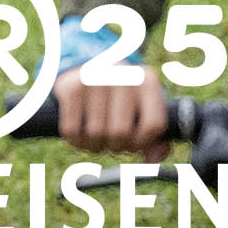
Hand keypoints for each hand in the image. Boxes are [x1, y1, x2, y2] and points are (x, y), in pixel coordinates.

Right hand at [50, 17, 169, 159]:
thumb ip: (156, 137)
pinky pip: (72, 129)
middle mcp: (122, 75)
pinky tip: (79, 136)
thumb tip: (153, 158)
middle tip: (111, 143)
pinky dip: (75, 140)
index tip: (133, 143)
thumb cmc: (121, 99)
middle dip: (115, 146)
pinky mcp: (71, 87)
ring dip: (94, 146)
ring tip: (96, 140)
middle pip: (121, 132)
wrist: (86, 68)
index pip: (153, 124)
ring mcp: (94, 78)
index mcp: (147, 81)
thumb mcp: (143, 109)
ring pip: (96, 133)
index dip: (142, 142)